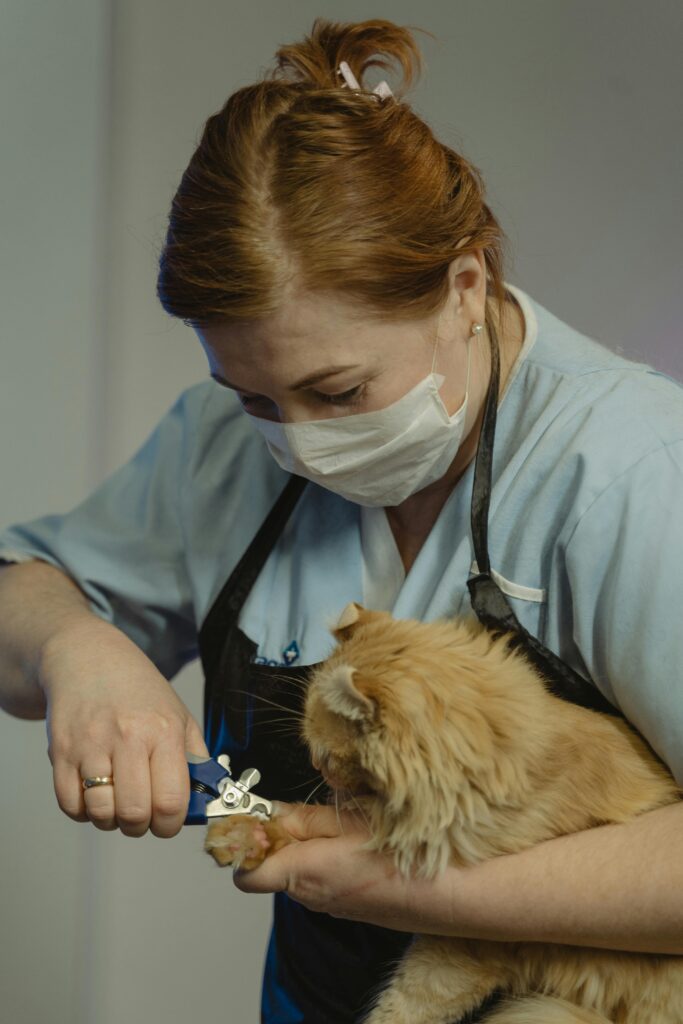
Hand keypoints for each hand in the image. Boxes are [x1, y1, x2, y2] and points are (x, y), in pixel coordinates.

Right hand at [38, 616, 209, 837]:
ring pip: (101, 813)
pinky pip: (70, 805)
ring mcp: (91, 745)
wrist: (87, 658)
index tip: (168, 823)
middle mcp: (128, 738)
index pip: (170, 801)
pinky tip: (93, 794)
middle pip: (134, 813)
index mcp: (164, 731)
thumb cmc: (137, 690)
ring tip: (116, 803)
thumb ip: (194, 757)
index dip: (170, 825)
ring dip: (110, 821)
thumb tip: (204, 799)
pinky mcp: (61, 751)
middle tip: (141, 816)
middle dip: (140, 827)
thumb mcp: (178, 714)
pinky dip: (83, 812)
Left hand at [231, 801, 455, 933]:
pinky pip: (323, 880)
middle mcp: (310, 897)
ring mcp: (330, 906)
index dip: (245, 845)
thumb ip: (306, 818)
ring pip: (300, 871)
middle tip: (308, 811)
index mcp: (303, 873)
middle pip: (273, 866)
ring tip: (341, 825)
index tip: (254, 819)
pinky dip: (328, 860)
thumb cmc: (403, 855)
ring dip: (308, 847)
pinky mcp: (349, 908)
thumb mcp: (351, 820)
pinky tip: (357, 844)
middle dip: (281, 837)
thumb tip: (275, 813)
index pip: (247, 872)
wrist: (447, 894)